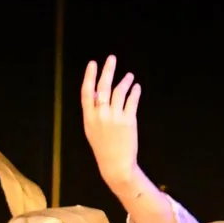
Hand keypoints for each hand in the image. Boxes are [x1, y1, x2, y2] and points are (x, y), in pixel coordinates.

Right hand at [79, 55, 144, 191]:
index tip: (93, 63)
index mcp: (89, 117)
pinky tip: (136, 87)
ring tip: (129, 76)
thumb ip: (93, 111)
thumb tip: (97, 92)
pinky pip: (132, 101)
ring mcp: (115, 117)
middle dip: (107, 70)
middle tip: (111, 58)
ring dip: (125, 81)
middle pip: (103, 87)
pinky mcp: (129, 121)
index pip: (87, 91)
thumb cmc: (103, 147)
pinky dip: (135, 92)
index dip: (89, 76)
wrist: (115, 164)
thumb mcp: (92, 129)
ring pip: (120, 91)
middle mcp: (100, 115)